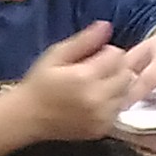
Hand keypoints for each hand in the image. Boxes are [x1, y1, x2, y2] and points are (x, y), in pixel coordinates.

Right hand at [3, 21, 135, 143]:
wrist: (28, 118)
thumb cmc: (39, 83)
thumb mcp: (56, 54)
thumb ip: (83, 41)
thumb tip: (106, 26)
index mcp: (85, 77)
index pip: (117, 56)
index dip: (107, 51)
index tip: (93, 56)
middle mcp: (98, 99)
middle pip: (127, 74)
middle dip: (116, 67)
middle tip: (96, 69)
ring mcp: (102, 117)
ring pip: (127, 92)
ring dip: (118, 85)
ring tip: (96, 85)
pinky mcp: (103, 129)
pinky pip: (120, 109)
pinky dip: (113, 102)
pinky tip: (96, 100)